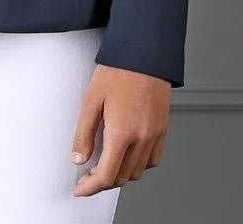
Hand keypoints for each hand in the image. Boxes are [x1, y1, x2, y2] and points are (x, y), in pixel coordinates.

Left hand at [69, 64, 169, 195]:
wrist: (144, 53)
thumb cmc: (118, 71)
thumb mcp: (91, 99)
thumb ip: (83, 133)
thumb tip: (79, 159)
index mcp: (121, 132)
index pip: (106, 176)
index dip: (90, 188)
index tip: (80, 189)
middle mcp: (141, 138)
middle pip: (122, 177)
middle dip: (103, 182)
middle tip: (89, 175)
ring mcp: (155, 135)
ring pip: (138, 172)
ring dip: (121, 174)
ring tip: (106, 164)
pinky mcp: (163, 128)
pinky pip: (153, 159)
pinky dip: (139, 164)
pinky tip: (127, 155)